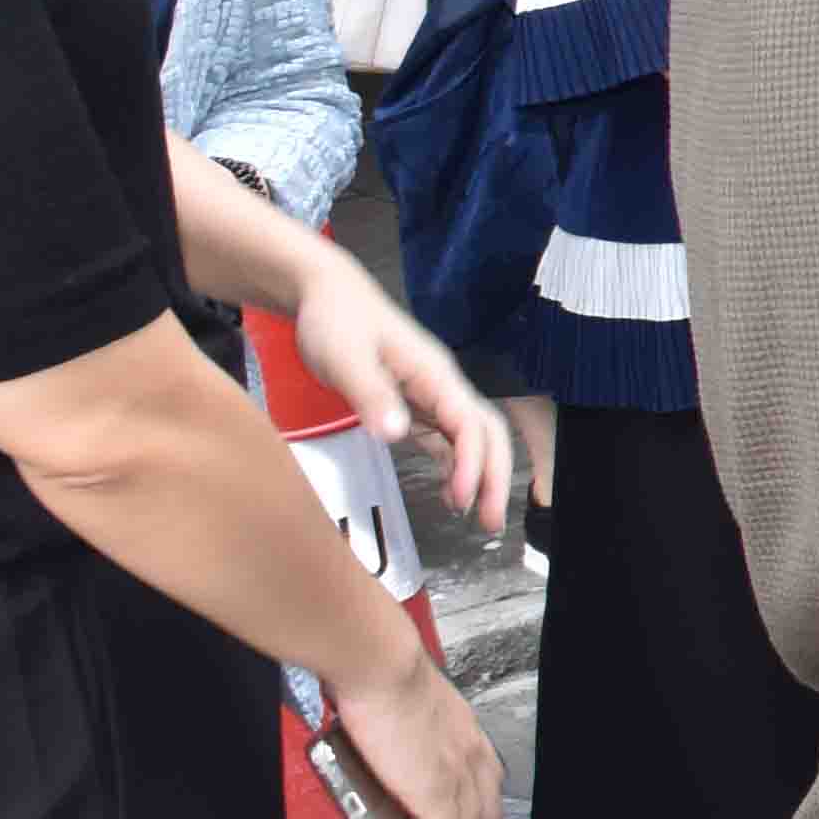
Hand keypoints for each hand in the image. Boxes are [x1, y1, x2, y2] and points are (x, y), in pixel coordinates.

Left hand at [290, 253, 513, 533]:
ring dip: (480, 477)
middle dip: (493, 477)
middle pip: (486, 434)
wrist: (325, 295)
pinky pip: (447, 438)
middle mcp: (442, 385)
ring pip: (472, 439)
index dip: (472, 464)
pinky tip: (451, 492)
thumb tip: (398, 433)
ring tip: (479, 517)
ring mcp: (431, 394)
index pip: (469, 424)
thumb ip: (372, 394)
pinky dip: (456, 466)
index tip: (462, 500)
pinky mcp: (414, 402)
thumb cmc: (336, 322)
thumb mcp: (346, 357)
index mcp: (434, 374)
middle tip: (491, 524)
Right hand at [318, 648, 504, 818]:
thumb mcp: (413, 696)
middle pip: (485, 809)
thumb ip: (409, 715)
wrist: (383, 667)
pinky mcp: (436, 796)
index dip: (469, 799)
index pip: (487, 777)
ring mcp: (458, 777)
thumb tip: (381, 718)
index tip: (446, 809)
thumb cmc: (386, 670)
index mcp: (467, 731)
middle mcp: (473, 754)